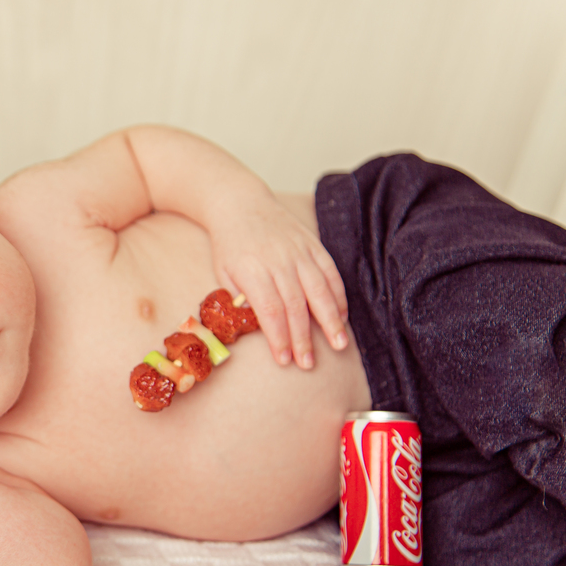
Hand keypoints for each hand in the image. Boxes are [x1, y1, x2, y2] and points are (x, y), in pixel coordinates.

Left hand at [210, 194, 348, 368]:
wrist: (239, 203)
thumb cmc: (229, 244)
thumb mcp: (223, 273)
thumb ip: (240, 299)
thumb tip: (258, 326)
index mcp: (252, 269)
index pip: (269, 310)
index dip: (279, 337)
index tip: (284, 359)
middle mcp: (278, 260)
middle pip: (296, 305)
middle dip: (304, 337)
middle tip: (309, 363)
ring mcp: (299, 251)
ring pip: (319, 290)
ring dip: (331, 320)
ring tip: (339, 344)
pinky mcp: (313, 244)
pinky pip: (330, 272)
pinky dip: (338, 295)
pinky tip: (342, 315)